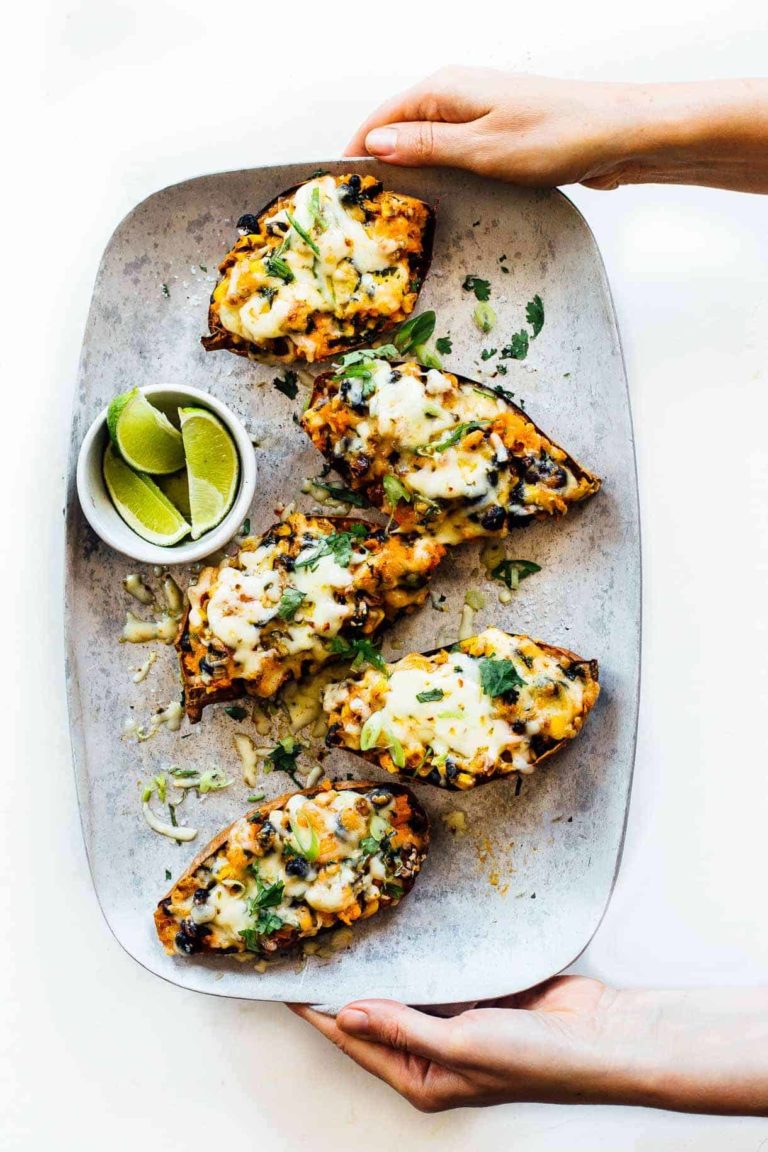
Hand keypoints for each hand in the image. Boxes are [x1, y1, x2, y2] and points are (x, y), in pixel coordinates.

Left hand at [289, 976, 767, 1113]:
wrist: (600, 1035)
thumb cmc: (534, 1057)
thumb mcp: (460, 1047)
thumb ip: (401, 1028)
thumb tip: (345, 1015)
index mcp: (421, 1080)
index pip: (355, 1040)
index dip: (320, 1011)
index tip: (286, 982)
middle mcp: (431, 1054)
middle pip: (374, 1014)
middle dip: (345, 984)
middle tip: (311, 944)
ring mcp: (453, 1021)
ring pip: (402, 989)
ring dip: (379, 966)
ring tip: (343, 932)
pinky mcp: (476, 993)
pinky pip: (435, 972)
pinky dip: (415, 956)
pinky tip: (395, 931)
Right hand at [345, 68, 767, 193]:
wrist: (620, 134)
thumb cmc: (557, 135)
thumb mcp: (482, 147)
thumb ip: (426, 146)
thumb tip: (375, 145)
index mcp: (444, 90)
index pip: (379, 121)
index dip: (354, 156)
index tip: (335, 194)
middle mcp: (455, 97)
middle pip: (397, 133)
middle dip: (376, 169)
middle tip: (358, 217)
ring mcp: (476, 116)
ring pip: (423, 146)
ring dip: (406, 176)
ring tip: (386, 217)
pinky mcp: (495, 136)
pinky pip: (449, 155)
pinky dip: (435, 177)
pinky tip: (432, 205)